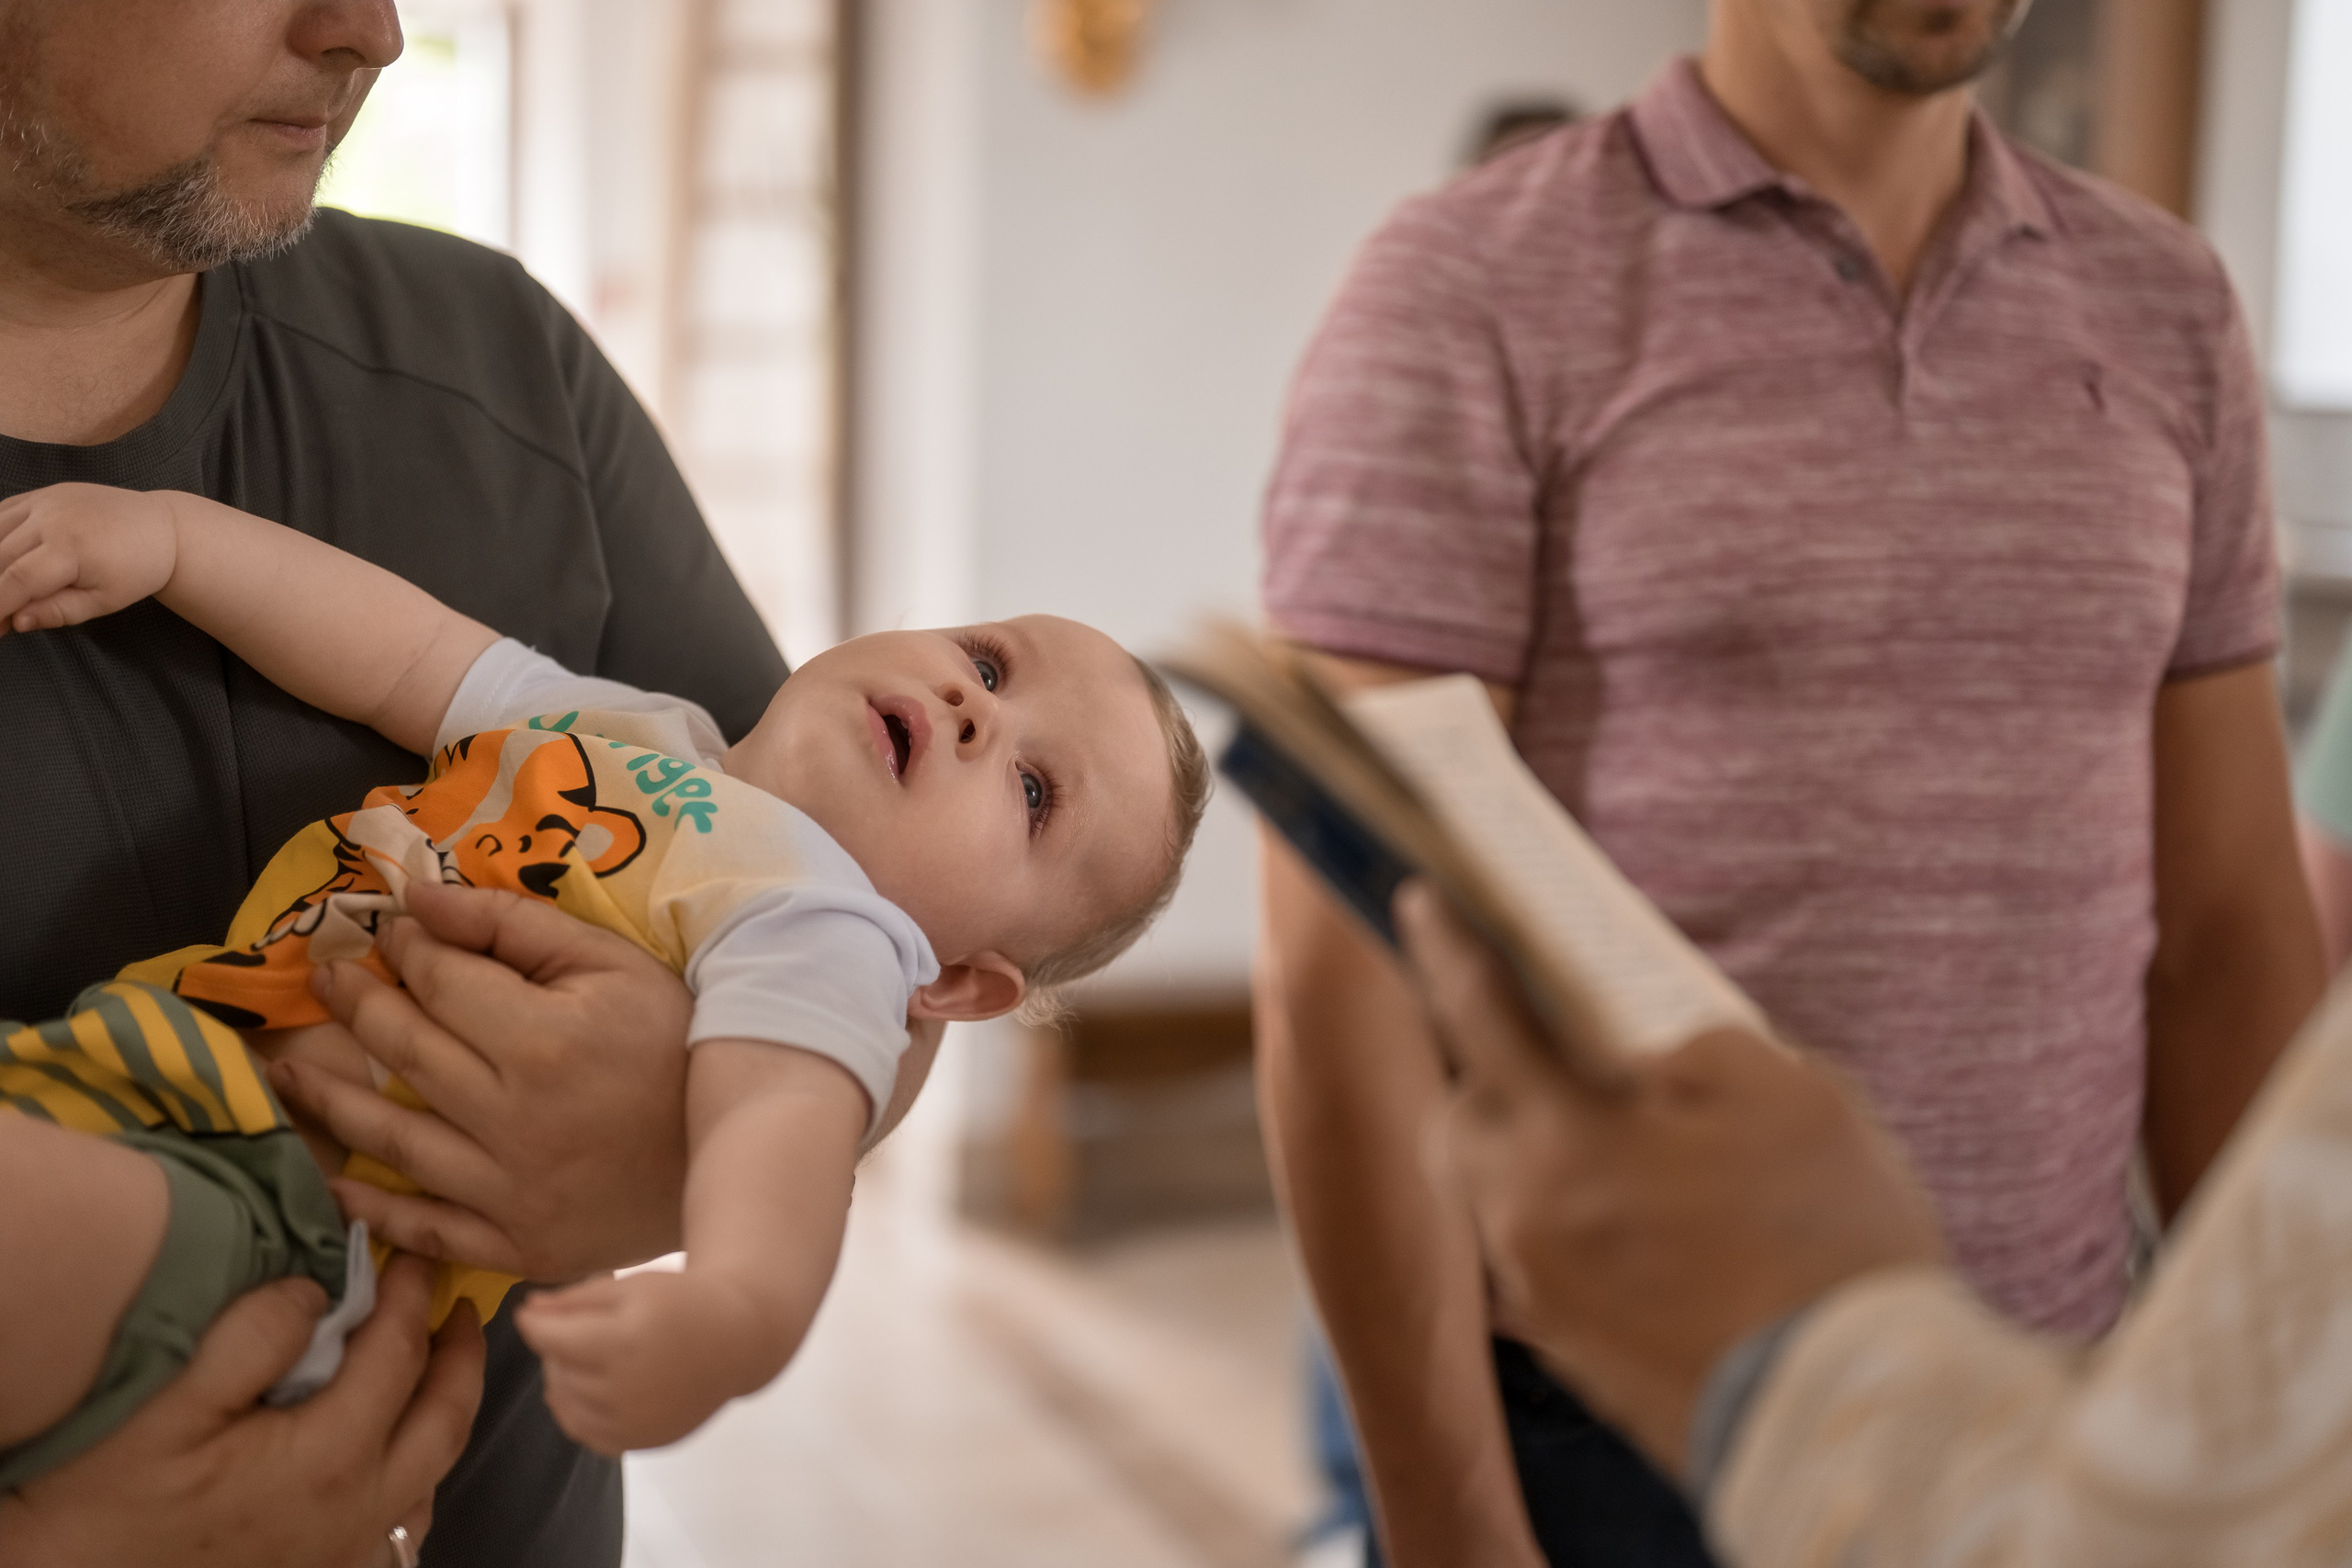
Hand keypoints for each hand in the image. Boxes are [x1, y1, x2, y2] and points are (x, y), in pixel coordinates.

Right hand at [0, 482, 178, 633]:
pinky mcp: (42, 494)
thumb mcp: (104, 600)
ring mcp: (45, 500)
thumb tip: (15, 622)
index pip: (17, 580)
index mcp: (71, 547)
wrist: (160, 528)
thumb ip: (58, 611)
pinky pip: (1, 513)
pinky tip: (0, 562)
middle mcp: (51, 517)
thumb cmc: (137, 570)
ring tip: (1, 592)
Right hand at [0, 1254, 482, 1567]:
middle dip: (460, 1355)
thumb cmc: (107, 1503)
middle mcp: (357, 1509)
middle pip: (444, 1418)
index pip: (398, 1356)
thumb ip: (249, 1340)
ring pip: (434, 1473)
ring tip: (441, 1366)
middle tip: (460, 1305)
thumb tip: (315, 1290)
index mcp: (329, 1457)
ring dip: (449, 1412)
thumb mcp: (165, 1408)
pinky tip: (406, 1455)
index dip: (409, 1297)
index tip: (411, 1258)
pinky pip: (405, 1523)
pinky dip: (422, 1476)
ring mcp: (347, 1548)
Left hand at [272, 878, 692, 1281]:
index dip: (408, 950)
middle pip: (407, 1052)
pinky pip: (428, 1229)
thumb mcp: (613, 965)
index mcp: (544, 1041)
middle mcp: (515, 1119)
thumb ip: (515, 927)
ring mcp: (512, 1190)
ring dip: (330, 1102)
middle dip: (358, 1006)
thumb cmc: (676, 1043)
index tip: (392, 933)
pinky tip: (334, 1182)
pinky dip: (375, 1210)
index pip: (442, 983)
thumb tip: (421, 899)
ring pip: (395, 1140)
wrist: (732, 1151)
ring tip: (289, 1072)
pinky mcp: (518, 1244)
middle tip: (328, 979)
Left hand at [515, 1269, 778, 1454]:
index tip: (529, 1311)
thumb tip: (527, 1312)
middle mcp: (627, 1389)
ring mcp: (635, 1423)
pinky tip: (590, 1387)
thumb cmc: (682, 1302)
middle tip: (575, 1327)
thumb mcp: (631, 1285)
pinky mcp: (641, 1442)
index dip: (533, 1322)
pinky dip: (575, 1411)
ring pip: (565, 1404)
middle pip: (557, 1370)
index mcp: (625, 1341)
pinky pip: (585, 1433)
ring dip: (562, 1378)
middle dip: (555, 1347)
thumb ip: (575, 1299)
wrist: (736, 1338)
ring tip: (586, 1355)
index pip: (550, 1339)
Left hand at [1392, 881, 1943, 1476]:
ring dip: (1525, 1160)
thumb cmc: (1834, 1247)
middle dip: (1485, 1078)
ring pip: (1493, 1201)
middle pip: (1462, 1123)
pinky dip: (1561, 1235)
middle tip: (1537, 1053)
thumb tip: (1654, 1054)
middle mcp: (1525, 1219)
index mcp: (1564, 1138)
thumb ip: (1701, 1050)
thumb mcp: (1795, 1097)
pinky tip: (1623, 1228)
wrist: (1859, 1422)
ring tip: (1595, 1142)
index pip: (1481, 1014)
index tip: (1419, 902)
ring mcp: (1542, 1298)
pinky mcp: (1573, 1359)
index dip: (1450, 948)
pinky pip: (1534, 1272)